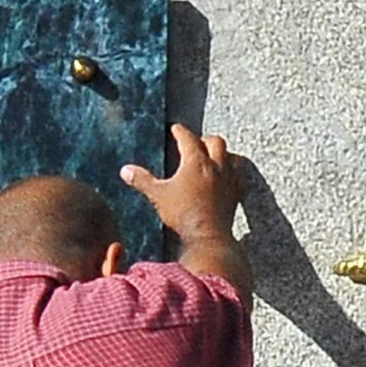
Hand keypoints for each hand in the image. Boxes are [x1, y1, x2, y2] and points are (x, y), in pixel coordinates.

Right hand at [121, 125, 245, 244]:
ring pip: (233, 156)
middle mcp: (216, 166)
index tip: (176, 128)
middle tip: (196, 143)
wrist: (208, 237)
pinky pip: (239, 177)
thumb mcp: (158, 195)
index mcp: (196, 161)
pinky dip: (234, 173)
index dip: (180, 131)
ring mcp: (229, 180)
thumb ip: (142, 180)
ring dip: (224, 154)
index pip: (188, 138)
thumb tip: (125, 170)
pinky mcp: (236, 194)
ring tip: (215, 157)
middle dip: (205, 139)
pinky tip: (227, 178)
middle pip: (216, 142)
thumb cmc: (183, 214)